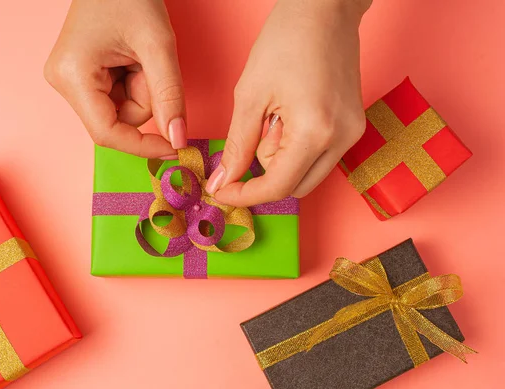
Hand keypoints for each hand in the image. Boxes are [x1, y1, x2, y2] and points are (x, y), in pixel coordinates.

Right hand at [44, 0, 186, 158]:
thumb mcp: (158, 45)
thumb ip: (169, 95)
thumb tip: (177, 139)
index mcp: (73, 76)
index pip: (107, 134)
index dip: (143, 146)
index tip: (175, 149)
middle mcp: (64, 83)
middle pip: (117, 122)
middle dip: (144, 100)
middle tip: (150, 64)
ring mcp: (71, 81)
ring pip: (121, 112)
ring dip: (142, 91)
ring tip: (139, 55)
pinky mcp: (81, 79)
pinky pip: (117, 99)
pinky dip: (134, 85)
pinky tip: (132, 58)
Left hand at [207, 0, 371, 205]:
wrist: (324, 9)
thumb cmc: (286, 40)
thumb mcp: (250, 95)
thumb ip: (237, 145)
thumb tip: (223, 182)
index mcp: (315, 132)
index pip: (278, 187)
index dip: (245, 195)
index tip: (222, 191)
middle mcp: (342, 139)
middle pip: (296, 187)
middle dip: (266, 173)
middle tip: (253, 133)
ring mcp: (352, 133)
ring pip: (308, 173)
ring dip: (282, 159)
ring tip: (274, 117)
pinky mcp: (353, 125)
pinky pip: (320, 156)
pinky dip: (297, 148)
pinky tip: (288, 117)